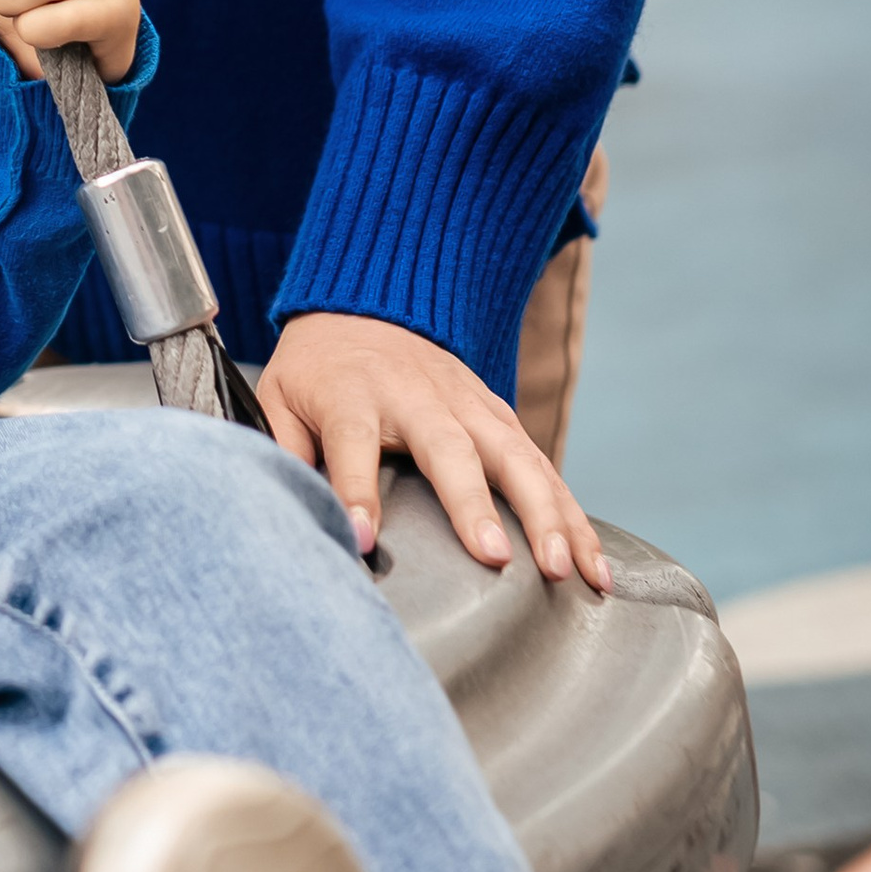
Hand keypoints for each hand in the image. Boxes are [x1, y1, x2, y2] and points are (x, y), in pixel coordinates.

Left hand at [259, 310, 610, 594]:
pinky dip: (571, 511)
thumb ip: (284, 452)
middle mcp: (418, 396)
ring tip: (569, 571)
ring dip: (548, 514)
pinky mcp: (498, 415)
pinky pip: (541, 465)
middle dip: (475, 504)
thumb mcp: (278, 398)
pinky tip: (592, 561)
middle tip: (498, 559)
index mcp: (352, 393)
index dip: (355, 491)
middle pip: (451, 448)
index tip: (362, 540)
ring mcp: (467, 402)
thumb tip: (286, 513)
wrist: (364, 300)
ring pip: (517, 457)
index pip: (352, 441)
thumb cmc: (316, 367)